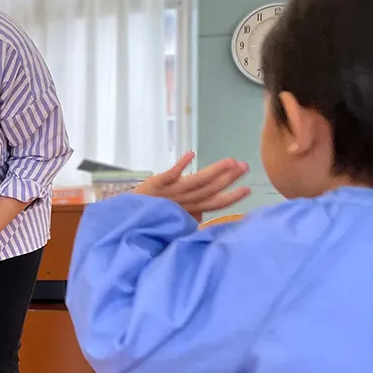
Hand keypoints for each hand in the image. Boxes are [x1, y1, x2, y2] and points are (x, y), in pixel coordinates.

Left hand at [134, 152, 250, 218]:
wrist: (124, 219)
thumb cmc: (150, 216)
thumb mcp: (173, 218)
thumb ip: (189, 215)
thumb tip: (203, 214)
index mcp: (188, 210)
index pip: (214, 203)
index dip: (231, 197)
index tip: (247, 189)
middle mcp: (182, 201)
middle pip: (209, 190)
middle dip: (228, 178)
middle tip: (245, 166)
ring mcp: (170, 192)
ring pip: (197, 182)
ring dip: (215, 171)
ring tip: (231, 161)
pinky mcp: (157, 184)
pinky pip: (171, 174)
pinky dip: (182, 164)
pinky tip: (192, 154)